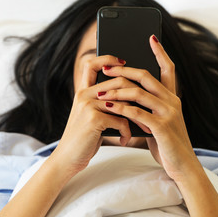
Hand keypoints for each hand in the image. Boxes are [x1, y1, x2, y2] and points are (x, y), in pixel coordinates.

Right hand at [55, 55, 141, 175]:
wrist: (68, 158)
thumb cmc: (85, 138)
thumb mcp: (91, 116)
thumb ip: (105, 104)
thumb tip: (131, 95)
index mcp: (83, 91)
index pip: (92, 64)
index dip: (107, 58)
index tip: (123, 61)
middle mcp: (84, 94)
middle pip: (118, 81)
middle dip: (138, 94)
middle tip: (149, 107)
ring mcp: (88, 105)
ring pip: (123, 101)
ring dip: (138, 116)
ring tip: (144, 127)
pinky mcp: (94, 118)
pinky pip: (121, 119)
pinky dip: (127, 131)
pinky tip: (124, 139)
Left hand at [97, 35, 201, 180]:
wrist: (182, 165)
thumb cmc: (167, 142)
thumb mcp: (158, 120)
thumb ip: (147, 107)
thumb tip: (127, 96)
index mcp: (172, 97)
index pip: (168, 68)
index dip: (160, 52)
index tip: (151, 37)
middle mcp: (172, 101)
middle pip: (146, 76)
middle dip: (124, 70)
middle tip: (106, 67)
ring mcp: (169, 113)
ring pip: (139, 93)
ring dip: (117, 90)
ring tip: (100, 91)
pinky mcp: (163, 127)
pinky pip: (137, 113)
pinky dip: (121, 108)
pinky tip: (109, 106)